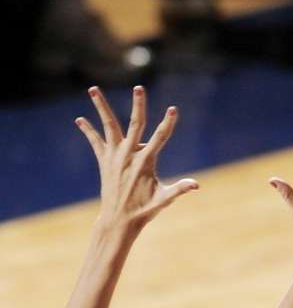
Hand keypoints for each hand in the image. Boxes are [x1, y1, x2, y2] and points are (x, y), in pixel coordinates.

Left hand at [75, 86, 197, 233]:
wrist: (118, 219)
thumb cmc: (144, 210)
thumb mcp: (164, 199)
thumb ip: (179, 189)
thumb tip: (196, 185)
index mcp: (145, 162)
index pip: (160, 138)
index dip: (168, 123)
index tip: (173, 109)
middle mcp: (128, 155)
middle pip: (134, 124)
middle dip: (138, 106)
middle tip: (139, 88)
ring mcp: (114, 156)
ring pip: (108, 125)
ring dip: (101, 106)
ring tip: (93, 89)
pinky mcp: (104, 161)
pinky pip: (95, 141)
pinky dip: (88, 130)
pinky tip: (80, 119)